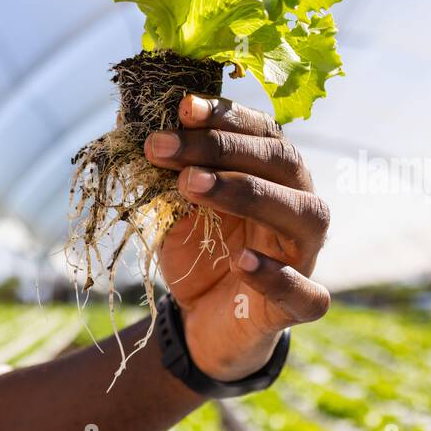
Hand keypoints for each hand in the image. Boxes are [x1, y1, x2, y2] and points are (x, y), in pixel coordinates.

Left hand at [145, 95, 330, 380]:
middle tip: (162, 146)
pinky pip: (305, 291)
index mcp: (274, 175)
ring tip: (191, 185)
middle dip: (220, 148)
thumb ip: (166, 171)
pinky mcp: (300, 305)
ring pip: (303, 215)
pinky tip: (242, 260)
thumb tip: (125, 116)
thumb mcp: (174, 208)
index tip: (182, 107)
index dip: (225, 116)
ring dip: (247, 193)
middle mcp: (299, 206)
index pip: (261, 133)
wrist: (202, 323)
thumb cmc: (199, 254)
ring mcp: (305, 255)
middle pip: (280, 163)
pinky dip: (276, 275)